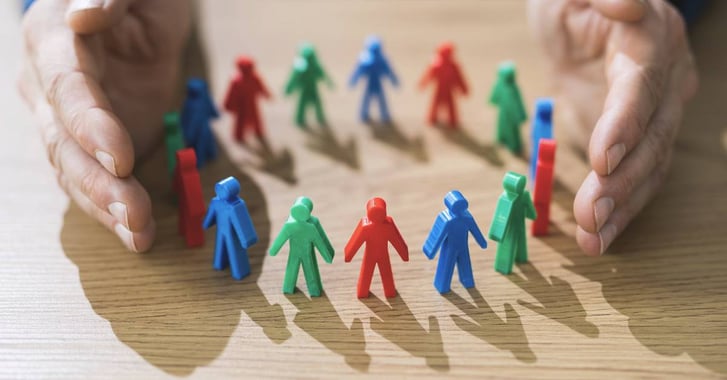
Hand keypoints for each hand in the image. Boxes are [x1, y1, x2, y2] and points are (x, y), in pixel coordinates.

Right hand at [19, 0, 190, 251]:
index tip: (122, 158)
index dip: (90, 124)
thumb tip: (84, 19)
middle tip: (135, 214)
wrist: (142, 11)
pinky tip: (137, 236)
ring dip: (106, 207)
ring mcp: (63, 119)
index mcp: (52, 39)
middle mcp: (47, 84)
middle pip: (64, 141)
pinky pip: (91, 180)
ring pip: (74, 169)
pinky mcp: (88, 143)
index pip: (67, 87)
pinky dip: (113, 211)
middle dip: (99, 182)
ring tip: (140, 236)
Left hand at [528, 0, 697, 254]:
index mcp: (651, 39)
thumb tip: (629, 4)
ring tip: (592, 239)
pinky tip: (600, 238)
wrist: (579, 18)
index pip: (643, 85)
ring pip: (649, 165)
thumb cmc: (572, 2)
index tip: (604, 159)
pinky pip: (638, 177)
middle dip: (622, 180)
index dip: (625, 123)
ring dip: (622, 206)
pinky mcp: (641, 138)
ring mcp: (658, 112)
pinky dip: (620, 210)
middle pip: (651, 135)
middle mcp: (665, 79)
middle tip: (589, 215)